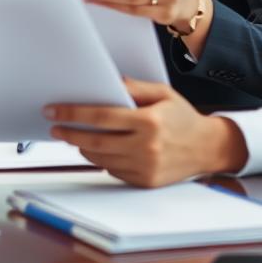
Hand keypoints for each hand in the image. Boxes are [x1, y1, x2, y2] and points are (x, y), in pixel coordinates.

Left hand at [44, 77, 247, 187]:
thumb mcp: (162, 93)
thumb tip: (107, 80)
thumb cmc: (182, 116)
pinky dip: (101, 159)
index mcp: (149, 121)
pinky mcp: (145, 182)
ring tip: (72, 135)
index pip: (101, 117)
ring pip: (101, 159)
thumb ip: (134, 87)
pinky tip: (95, 148)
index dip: (73, 113)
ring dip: (82, 146)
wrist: (208, 148)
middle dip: (69, 132)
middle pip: (96, 140)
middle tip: (54, 125)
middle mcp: (146, 147)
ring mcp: (146, 168)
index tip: (53, 110)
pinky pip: (113, 171)